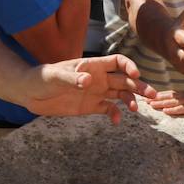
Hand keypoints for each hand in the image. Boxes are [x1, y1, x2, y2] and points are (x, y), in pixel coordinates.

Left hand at [23, 54, 155, 124]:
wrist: (30, 93)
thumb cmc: (42, 78)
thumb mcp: (56, 77)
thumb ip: (72, 78)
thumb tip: (88, 81)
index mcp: (94, 66)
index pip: (118, 62)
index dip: (129, 66)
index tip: (135, 75)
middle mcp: (99, 78)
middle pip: (125, 80)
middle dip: (140, 86)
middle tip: (153, 95)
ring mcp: (96, 92)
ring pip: (121, 95)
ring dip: (131, 101)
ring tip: (136, 110)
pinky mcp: (91, 106)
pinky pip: (109, 109)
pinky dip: (115, 114)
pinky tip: (116, 121)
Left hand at [148, 88, 183, 116]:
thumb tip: (182, 110)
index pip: (172, 94)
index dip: (161, 95)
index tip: (151, 96)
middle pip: (170, 97)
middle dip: (157, 99)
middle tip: (145, 100)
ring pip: (174, 102)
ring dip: (162, 104)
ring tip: (151, 105)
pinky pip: (183, 108)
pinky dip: (174, 109)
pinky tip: (166, 111)